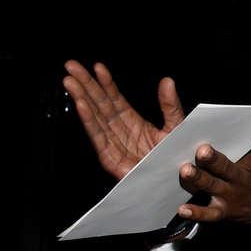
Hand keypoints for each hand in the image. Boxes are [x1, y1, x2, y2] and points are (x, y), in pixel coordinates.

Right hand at [63, 61, 185, 180]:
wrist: (179, 184)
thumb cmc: (177, 159)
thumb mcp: (176, 127)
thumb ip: (170, 106)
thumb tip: (167, 81)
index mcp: (134, 124)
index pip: (115, 99)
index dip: (105, 83)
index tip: (97, 67)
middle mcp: (121, 132)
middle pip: (100, 105)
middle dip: (85, 85)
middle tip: (72, 66)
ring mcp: (115, 145)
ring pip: (95, 118)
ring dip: (82, 98)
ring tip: (71, 81)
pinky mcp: (111, 160)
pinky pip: (99, 138)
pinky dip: (89, 121)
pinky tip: (81, 105)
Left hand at [176, 85, 250, 230]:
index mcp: (250, 162)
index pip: (237, 152)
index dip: (222, 151)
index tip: (208, 144)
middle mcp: (239, 180)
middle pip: (223, 170)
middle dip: (211, 163)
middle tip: (199, 153)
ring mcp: (230, 197)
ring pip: (211, 189)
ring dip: (198, 181)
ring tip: (185, 172)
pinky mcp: (224, 212)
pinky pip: (209, 215)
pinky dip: (197, 213)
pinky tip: (182, 209)